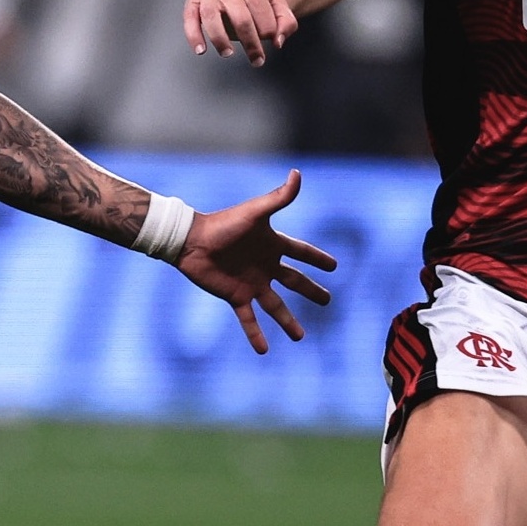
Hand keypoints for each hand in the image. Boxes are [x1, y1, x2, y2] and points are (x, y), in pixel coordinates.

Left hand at [173, 169, 336, 352]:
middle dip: (311, 291)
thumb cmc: (223, 224)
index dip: (318, 258)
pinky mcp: (236, 296)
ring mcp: (251, 283)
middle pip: (294, 281)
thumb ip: (279, 197)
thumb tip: (298, 174)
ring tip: (300, 337)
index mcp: (272, 245)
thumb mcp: (255, 212)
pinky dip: (256, 335)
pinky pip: (249, 319)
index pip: (301, 252)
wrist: (191, 241)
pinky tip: (264, 351)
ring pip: (275, 306)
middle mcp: (265, 266)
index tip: (334, 266)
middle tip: (327, 301)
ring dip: (288, 322)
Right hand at [184, 0, 296, 67]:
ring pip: (211, 17)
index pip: (264, 19)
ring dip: (220, 39)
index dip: (268, 33)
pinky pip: (189, 19)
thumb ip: (285, 20)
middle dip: (251, 44)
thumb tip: (278, 42)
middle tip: (256, 59)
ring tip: (227, 53)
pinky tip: (200, 49)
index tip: (267, 37)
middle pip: (241, 20)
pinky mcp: (194, 2)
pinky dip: (193, 35)